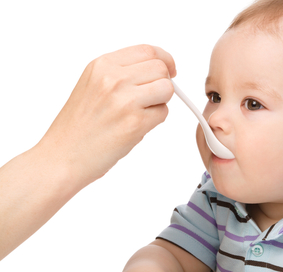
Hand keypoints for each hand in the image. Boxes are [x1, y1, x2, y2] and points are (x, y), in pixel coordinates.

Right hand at [37, 44, 175, 187]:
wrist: (61, 156)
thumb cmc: (78, 126)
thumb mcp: (92, 85)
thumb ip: (121, 73)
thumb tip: (158, 69)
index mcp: (102, 65)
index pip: (147, 50)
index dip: (165, 60)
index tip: (169, 70)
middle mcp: (113, 78)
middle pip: (161, 68)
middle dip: (163, 83)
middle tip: (153, 98)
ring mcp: (125, 100)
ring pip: (167, 89)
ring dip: (161, 101)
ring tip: (142, 112)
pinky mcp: (135, 123)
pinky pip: (163, 113)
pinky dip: (155, 121)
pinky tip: (134, 128)